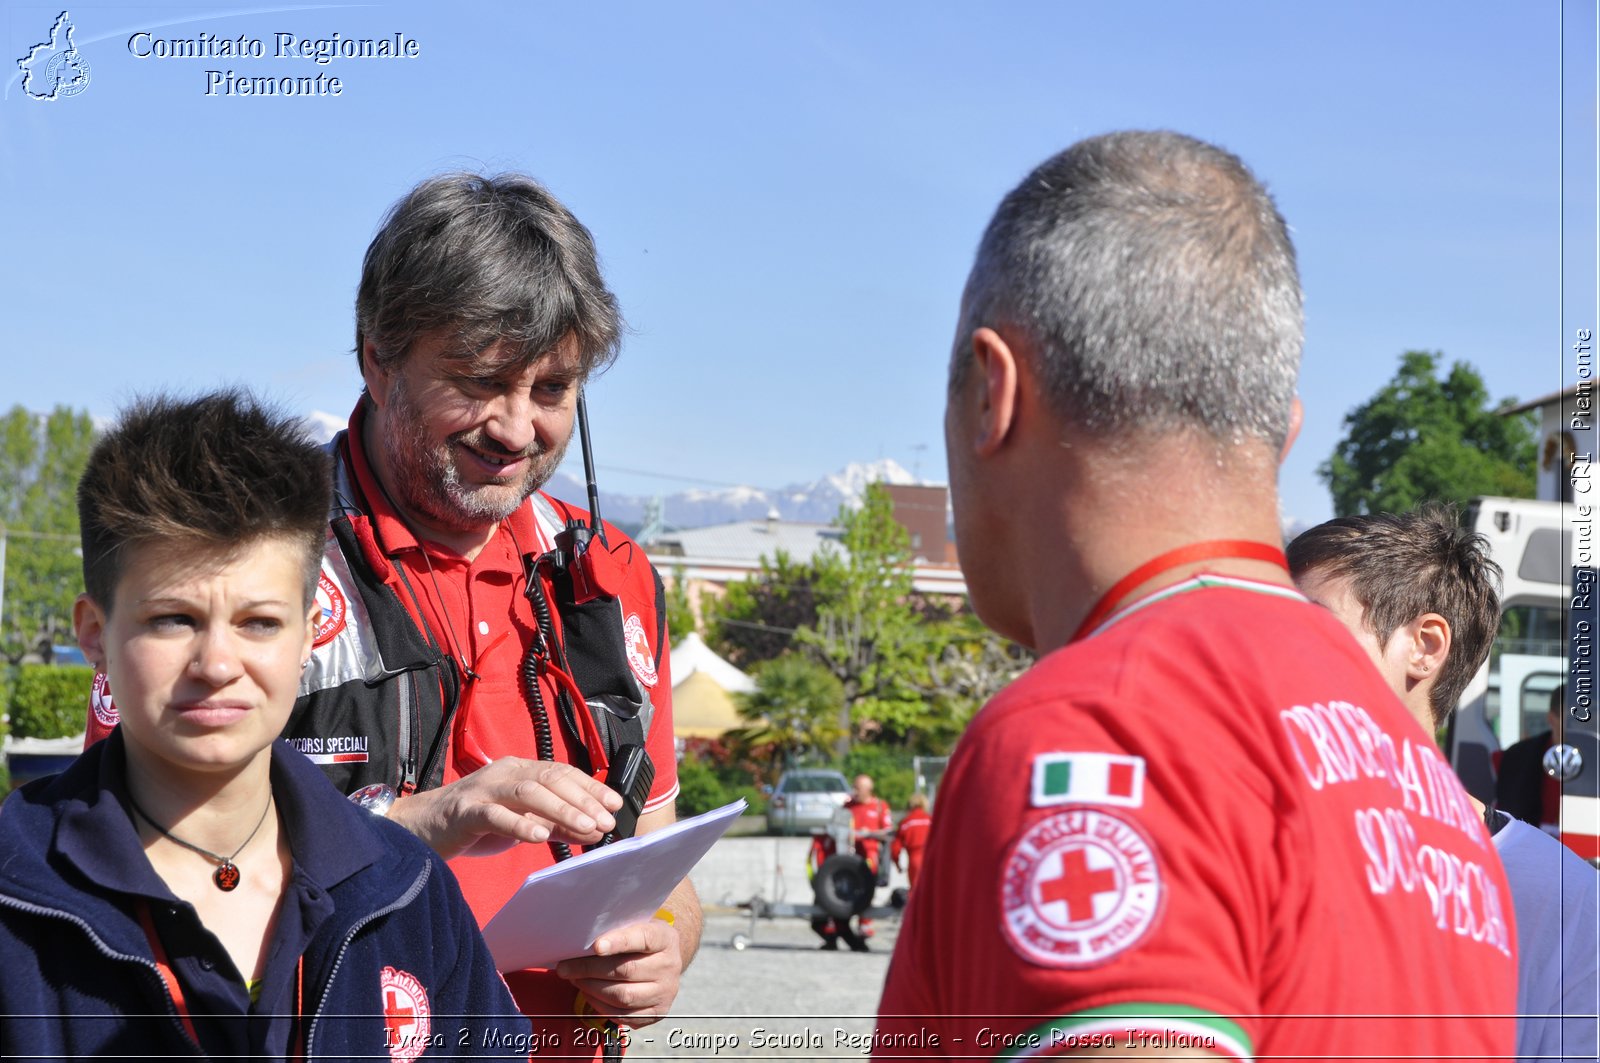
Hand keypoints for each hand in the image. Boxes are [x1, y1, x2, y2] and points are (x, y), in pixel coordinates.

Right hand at [385, 758, 620, 859]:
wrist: (420, 828)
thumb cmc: (475, 823)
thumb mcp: (521, 821)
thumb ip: (555, 823)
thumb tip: (594, 829)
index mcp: (519, 770)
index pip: (562, 772)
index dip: (591, 786)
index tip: (615, 804)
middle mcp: (504, 773)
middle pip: (550, 779)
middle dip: (582, 799)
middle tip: (606, 821)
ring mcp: (483, 790)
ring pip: (528, 792)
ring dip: (561, 810)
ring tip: (585, 828)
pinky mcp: (465, 812)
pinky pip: (496, 815)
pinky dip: (520, 824)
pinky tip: (541, 837)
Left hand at [555, 917, 682, 1027]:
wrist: (663, 962)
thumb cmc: (639, 941)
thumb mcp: (636, 926)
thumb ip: (616, 929)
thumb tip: (578, 939)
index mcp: (666, 939)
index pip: (644, 938)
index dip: (619, 942)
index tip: (596, 946)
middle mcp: (670, 966)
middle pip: (627, 970)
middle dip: (590, 969)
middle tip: (565, 967)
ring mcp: (666, 992)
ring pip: (623, 996)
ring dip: (592, 989)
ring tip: (575, 980)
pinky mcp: (657, 1012)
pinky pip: (623, 1015)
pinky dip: (600, 1005)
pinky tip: (588, 993)